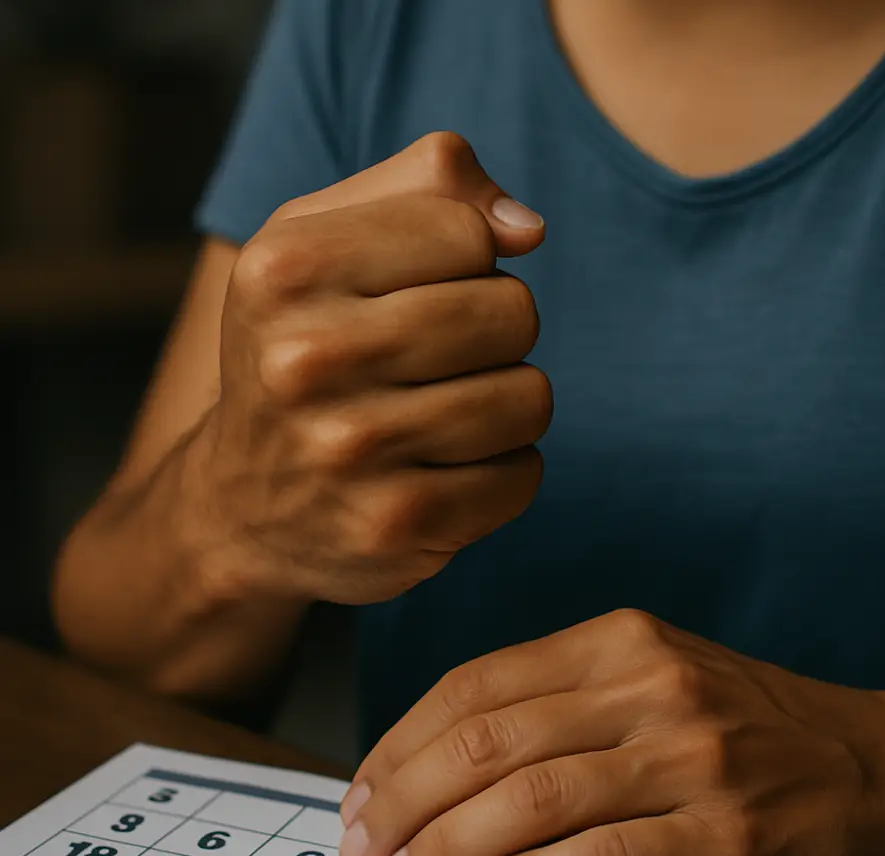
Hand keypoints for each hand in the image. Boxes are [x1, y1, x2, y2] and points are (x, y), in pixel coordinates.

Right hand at [191, 132, 549, 604]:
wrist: (241, 506)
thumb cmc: (302, 352)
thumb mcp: (323, 240)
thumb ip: (426, 186)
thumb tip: (526, 229)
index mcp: (284, 270)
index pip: (468, 232)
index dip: (470, 262)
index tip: (424, 292)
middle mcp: (304, 360)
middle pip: (512, 312)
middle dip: (499, 334)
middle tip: (444, 363)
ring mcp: (349, 452)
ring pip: (529, 398)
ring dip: (508, 406)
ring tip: (446, 417)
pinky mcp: (394, 526)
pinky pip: (522, 475)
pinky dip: (503, 471)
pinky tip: (446, 472)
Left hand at [338, 609, 884, 855]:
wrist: (867, 765)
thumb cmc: (736, 723)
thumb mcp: (648, 676)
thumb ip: (554, 703)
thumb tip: (435, 759)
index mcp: (617, 640)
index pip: (476, 684)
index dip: (403, 741)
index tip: (363, 789)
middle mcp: (649, 686)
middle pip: (489, 739)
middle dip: (406, 798)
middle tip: (363, 844)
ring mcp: (688, 760)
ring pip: (531, 799)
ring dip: (448, 845)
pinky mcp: (719, 838)